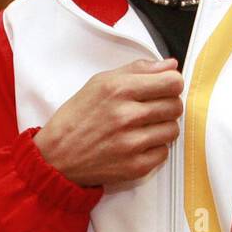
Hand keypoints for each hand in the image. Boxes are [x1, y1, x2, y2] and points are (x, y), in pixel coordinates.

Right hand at [35, 58, 183, 186]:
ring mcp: (131, 143)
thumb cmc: (76, 118)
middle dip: (167, 105)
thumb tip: (170, 65)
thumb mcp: (99, 82)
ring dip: (162, 128)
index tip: (164, 88)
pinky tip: (137, 144)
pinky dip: (154, 148)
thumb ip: (137, 70)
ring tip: (142, 128)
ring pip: (173, 130)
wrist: (56, 157)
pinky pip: (164, 152)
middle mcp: (126, 115)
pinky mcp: (135, 166)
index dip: (172, 83)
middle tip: (150, 109)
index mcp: (119, 89)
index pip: (172, 82)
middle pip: (176, 105)